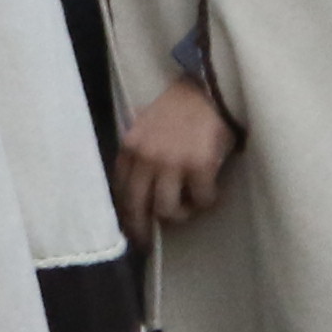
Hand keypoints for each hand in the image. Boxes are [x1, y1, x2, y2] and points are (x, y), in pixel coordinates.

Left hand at [114, 73, 234, 240]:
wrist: (208, 89)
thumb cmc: (178, 109)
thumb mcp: (145, 128)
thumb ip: (138, 153)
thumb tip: (136, 187)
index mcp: (130, 148)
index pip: (120, 190)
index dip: (125, 214)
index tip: (130, 229)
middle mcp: (146, 157)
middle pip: (137, 206)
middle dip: (142, 229)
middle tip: (150, 241)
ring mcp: (172, 162)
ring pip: (167, 209)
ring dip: (179, 215)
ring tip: (189, 208)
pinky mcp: (200, 165)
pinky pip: (201, 199)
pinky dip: (207, 202)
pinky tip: (211, 194)